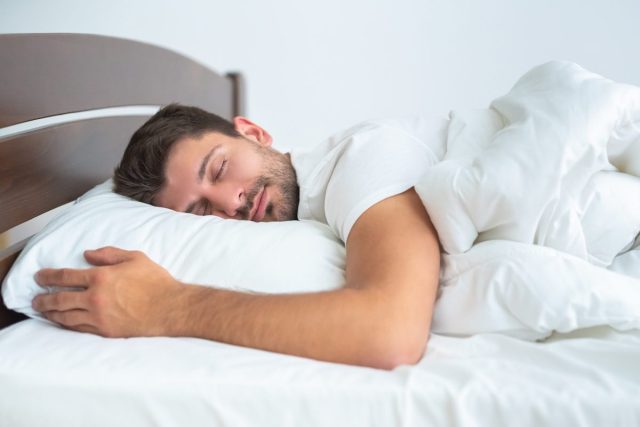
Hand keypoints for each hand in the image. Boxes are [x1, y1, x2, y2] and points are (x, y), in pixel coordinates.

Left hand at [32, 247, 182, 337]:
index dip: (49, 276)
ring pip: (66, 316)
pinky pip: (79, 328)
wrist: (170, 308)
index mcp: (101, 277)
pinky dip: (66, 324)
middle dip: (44, 298)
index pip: (66, 276)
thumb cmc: (156, 282)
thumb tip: (87, 255)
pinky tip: (63, 321)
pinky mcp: (105, 331)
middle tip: (35, 298)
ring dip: (51, 313)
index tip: (40, 276)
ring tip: (44, 311)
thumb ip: (109, 254)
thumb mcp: (135, 258)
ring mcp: (99, 317)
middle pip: (60, 299)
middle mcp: (95, 298)